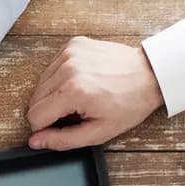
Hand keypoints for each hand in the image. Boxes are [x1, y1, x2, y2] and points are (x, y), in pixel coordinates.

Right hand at [26, 36, 163, 150]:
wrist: (150, 74)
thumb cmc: (130, 103)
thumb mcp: (99, 132)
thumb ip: (63, 140)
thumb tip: (36, 141)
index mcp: (73, 92)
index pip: (35, 116)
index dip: (45, 127)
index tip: (62, 126)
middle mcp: (67, 69)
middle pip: (34, 99)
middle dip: (49, 110)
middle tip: (74, 112)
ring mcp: (69, 53)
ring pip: (40, 83)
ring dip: (54, 94)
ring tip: (79, 95)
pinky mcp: (72, 44)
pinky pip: (51, 67)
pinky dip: (60, 77)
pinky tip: (80, 80)